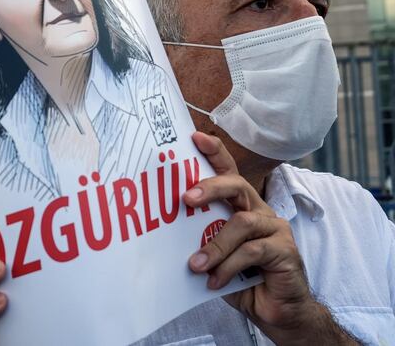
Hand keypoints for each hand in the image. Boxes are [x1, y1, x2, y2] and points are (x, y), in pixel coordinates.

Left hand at [184, 132, 355, 344]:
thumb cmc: (242, 279)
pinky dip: (229, 265)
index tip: (195, 138)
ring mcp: (276, 229)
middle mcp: (260, 211)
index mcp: (242, 207)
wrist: (276, 312)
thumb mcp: (215, 256)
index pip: (229, 172)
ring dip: (215, 245)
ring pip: (242, 223)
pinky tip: (215, 281)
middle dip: (211, 187)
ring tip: (196, 265)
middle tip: (186, 198)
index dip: (215, 153)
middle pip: (237, 185)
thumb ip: (200, 239)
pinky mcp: (285, 250)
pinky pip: (253, 251)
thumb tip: (164, 230)